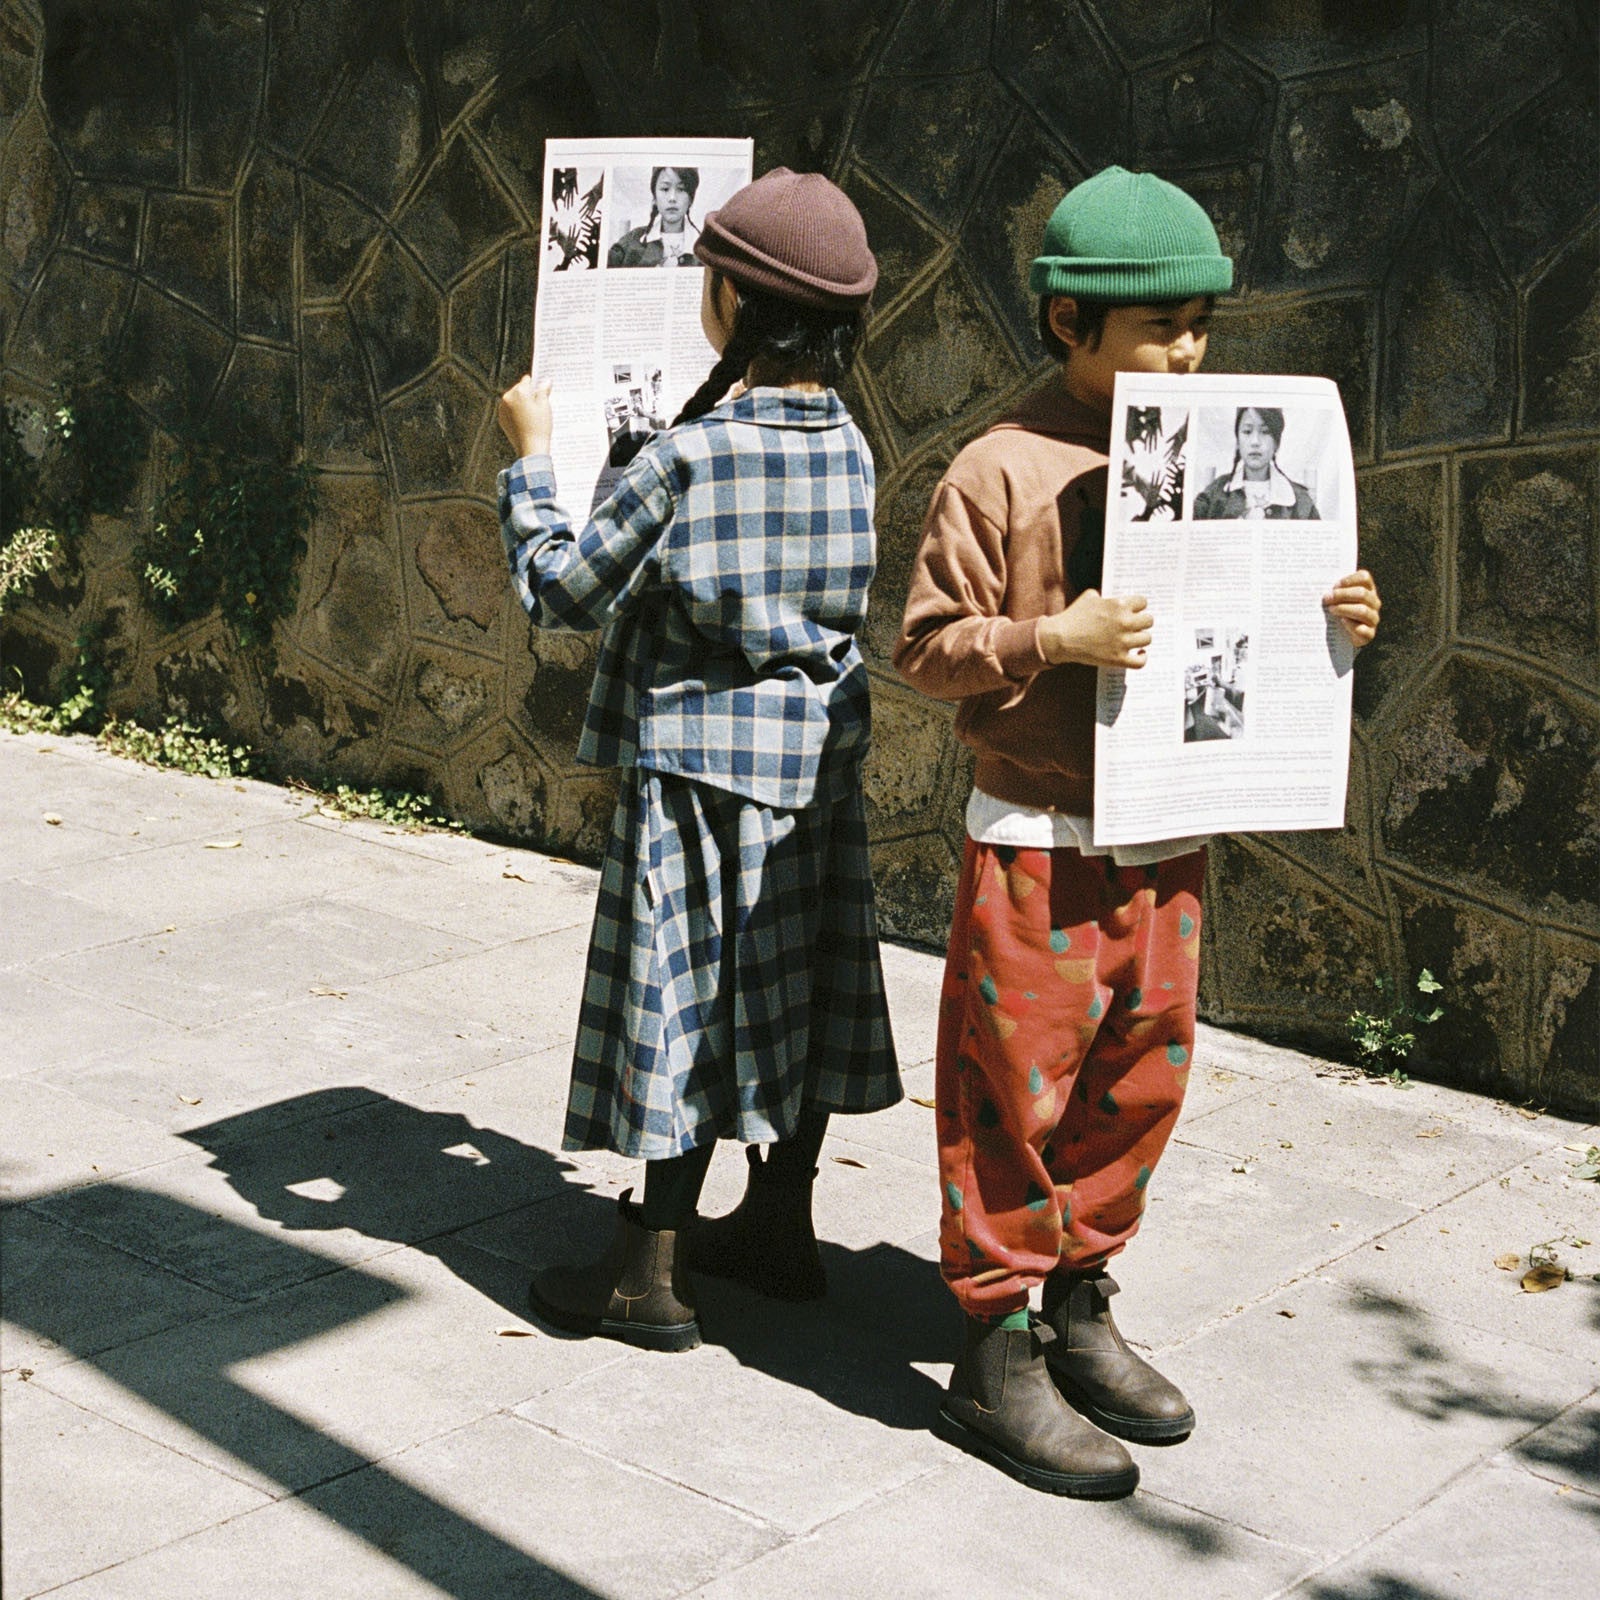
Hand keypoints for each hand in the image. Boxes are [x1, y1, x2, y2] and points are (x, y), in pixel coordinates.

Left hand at [497, 375, 551, 457]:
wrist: (530, 447)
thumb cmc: (539, 426)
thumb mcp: (545, 406)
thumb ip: (543, 390)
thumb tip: (545, 381)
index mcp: (519, 392)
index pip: (526, 381)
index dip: (535, 384)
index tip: (540, 388)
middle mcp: (508, 398)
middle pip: (518, 390)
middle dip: (527, 394)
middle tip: (538, 403)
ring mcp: (503, 409)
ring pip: (513, 400)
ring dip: (521, 403)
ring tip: (532, 414)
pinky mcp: (502, 419)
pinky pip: (509, 410)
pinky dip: (516, 412)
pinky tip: (525, 420)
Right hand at [1038, 589, 1152, 668]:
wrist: (1060, 638)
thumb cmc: (1073, 617)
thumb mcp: (1089, 597)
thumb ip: (1105, 598)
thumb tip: (1112, 601)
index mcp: (1119, 605)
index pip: (1143, 602)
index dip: (1138, 606)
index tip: (1134, 611)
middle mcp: (1124, 622)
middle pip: (1149, 620)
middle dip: (1141, 622)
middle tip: (1134, 625)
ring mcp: (1122, 642)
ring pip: (1147, 639)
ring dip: (1141, 638)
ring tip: (1134, 639)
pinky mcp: (1117, 658)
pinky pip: (1140, 661)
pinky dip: (1142, 657)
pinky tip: (1139, 653)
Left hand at [1323, 569, 1380, 647]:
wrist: (1340, 637)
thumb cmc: (1336, 613)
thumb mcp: (1335, 600)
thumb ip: (1332, 591)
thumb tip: (1321, 587)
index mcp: (1367, 589)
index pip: (1364, 578)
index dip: (1349, 580)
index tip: (1334, 586)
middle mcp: (1373, 602)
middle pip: (1362, 594)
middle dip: (1342, 595)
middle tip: (1327, 598)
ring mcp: (1373, 619)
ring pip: (1362, 610)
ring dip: (1344, 609)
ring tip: (1331, 609)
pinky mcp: (1369, 634)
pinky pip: (1363, 629)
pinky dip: (1351, 625)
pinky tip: (1342, 621)